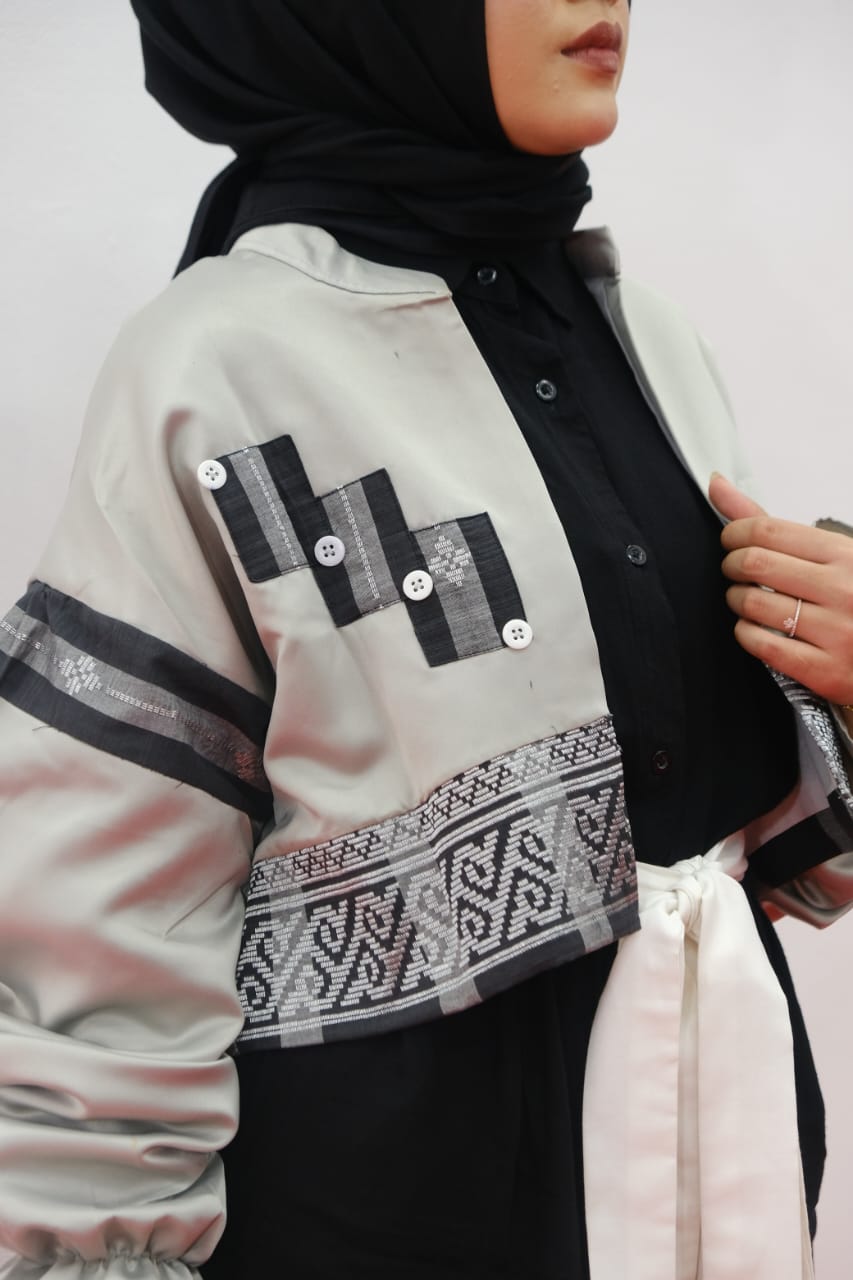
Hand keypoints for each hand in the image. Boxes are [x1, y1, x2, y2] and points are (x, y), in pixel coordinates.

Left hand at [711, 473, 852, 715]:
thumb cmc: (852, 597)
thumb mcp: (826, 553)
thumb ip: (768, 523)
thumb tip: (717, 483)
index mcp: (844, 555)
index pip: (766, 531)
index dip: (733, 534)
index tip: (730, 540)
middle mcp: (842, 590)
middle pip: (753, 564)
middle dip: (730, 565)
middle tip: (734, 570)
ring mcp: (836, 632)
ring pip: (751, 604)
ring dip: (734, 599)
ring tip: (743, 599)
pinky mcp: (825, 670)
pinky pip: (761, 644)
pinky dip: (744, 633)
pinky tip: (753, 627)